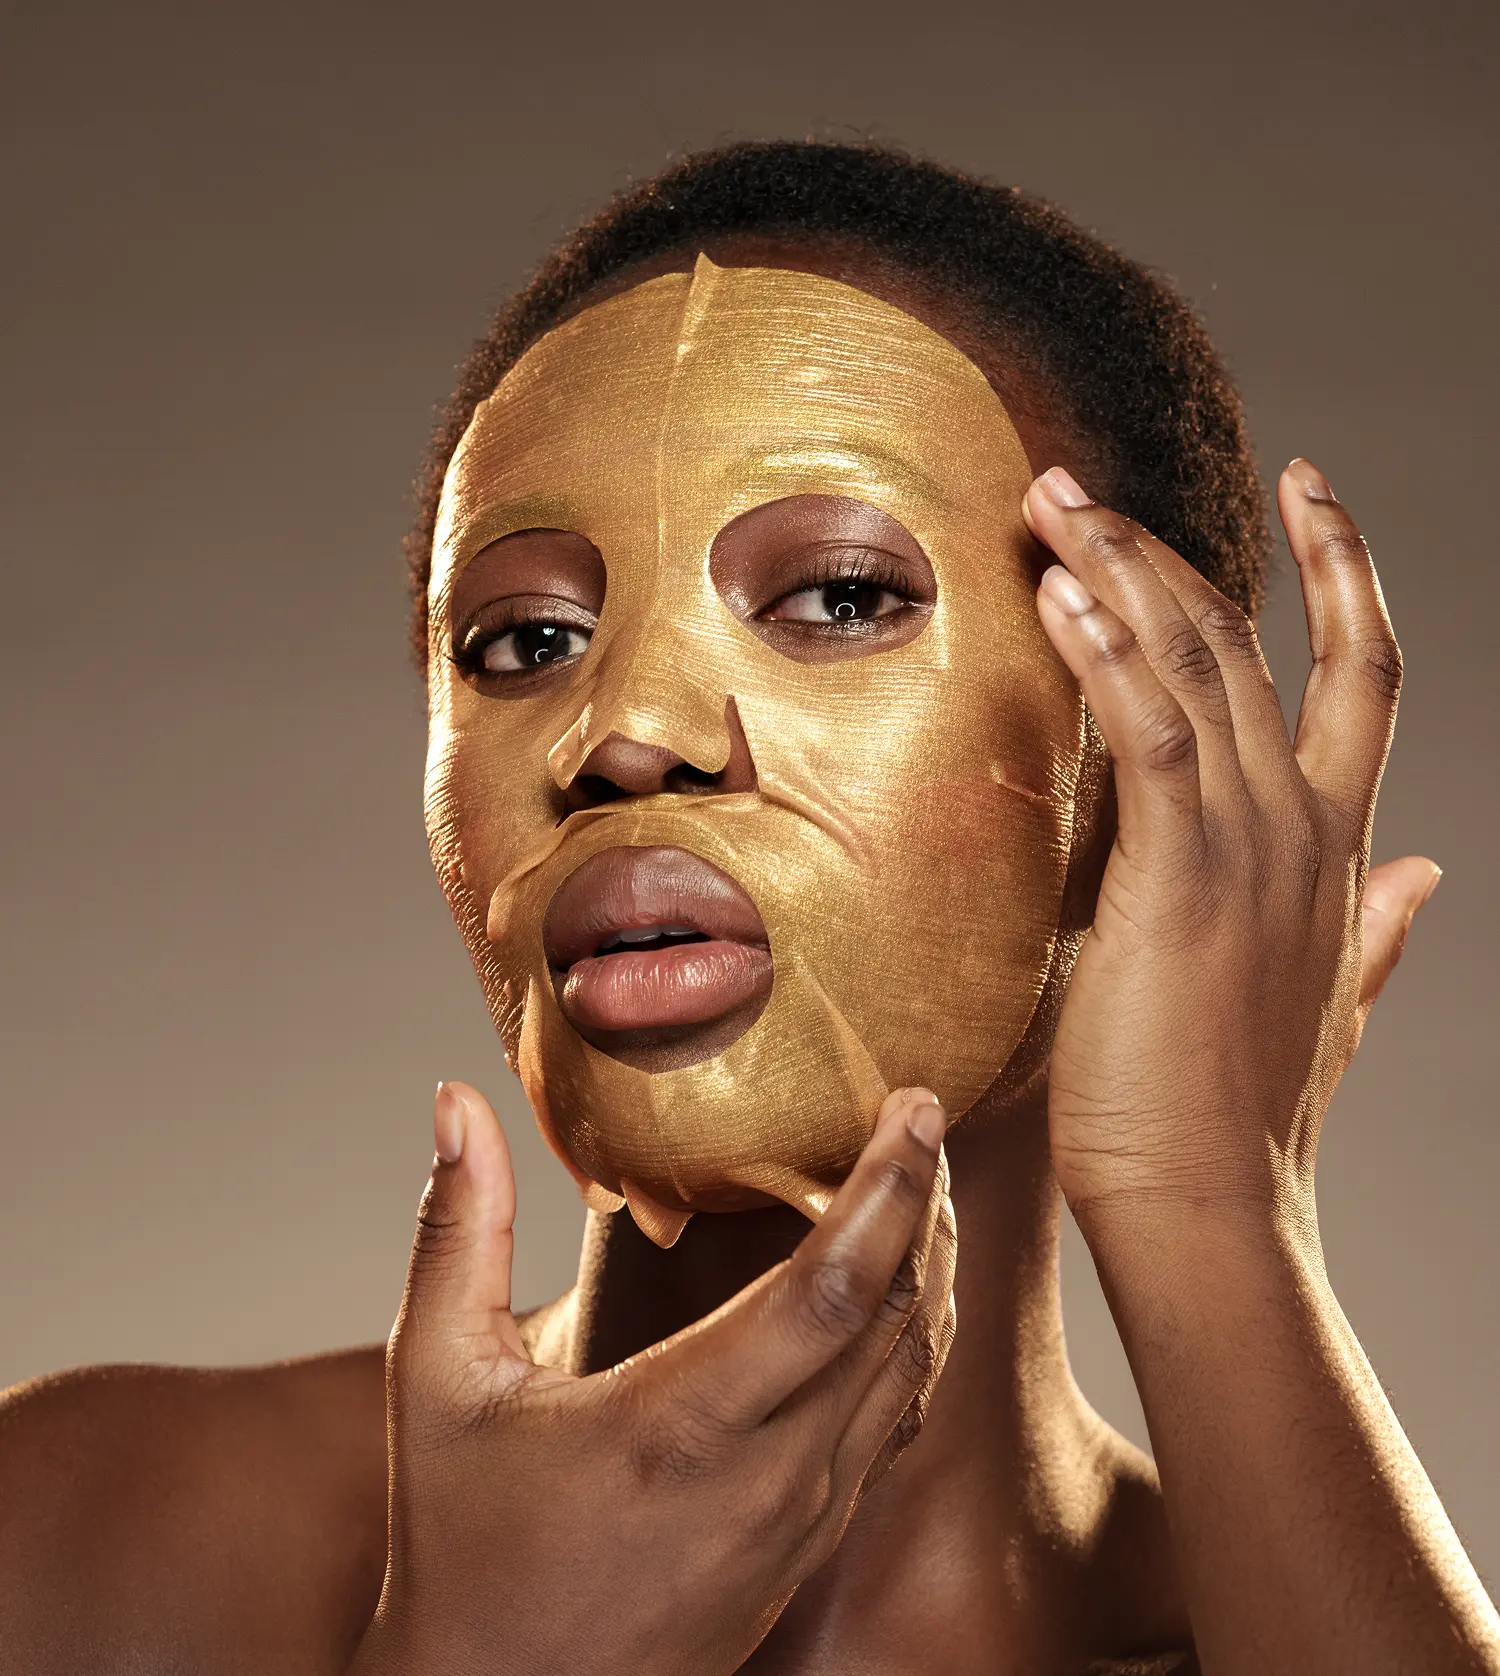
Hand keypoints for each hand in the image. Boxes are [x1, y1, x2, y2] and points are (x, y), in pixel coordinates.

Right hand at [348, 1081, 956, 1675]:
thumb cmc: (459, 1549)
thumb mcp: (439, 1380)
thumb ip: (457, 1230)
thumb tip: (458, 1102)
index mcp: (679, 1428)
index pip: (829, 1292)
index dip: (889, 1191)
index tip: (917, 1108)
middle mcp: (765, 1481)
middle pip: (895, 1320)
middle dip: (926, 1210)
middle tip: (924, 1122)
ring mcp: (798, 1525)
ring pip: (909, 1373)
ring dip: (927, 1272)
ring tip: (923, 1185)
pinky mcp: (805, 1551)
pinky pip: (891, 1425)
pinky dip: (909, 1343)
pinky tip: (898, 1292)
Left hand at [1023, 460, 1438, 1239]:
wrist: (1210, 1208)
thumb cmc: (1240, 1115)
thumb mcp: (1332, 1002)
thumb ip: (1381, 929)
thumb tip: (1427, 874)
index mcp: (1339, 850)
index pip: (1364, 675)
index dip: (1344, 573)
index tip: (1311, 493)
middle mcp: (1308, 828)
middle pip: (1260, 642)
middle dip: (1171, 547)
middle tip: (1080, 482)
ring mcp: (1255, 846)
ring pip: (1203, 664)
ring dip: (1123, 570)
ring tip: (1052, 501)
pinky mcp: (1186, 876)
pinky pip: (1154, 732)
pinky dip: (1110, 655)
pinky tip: (1062, 596)